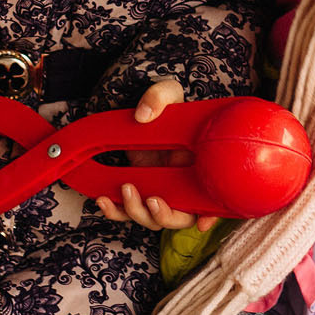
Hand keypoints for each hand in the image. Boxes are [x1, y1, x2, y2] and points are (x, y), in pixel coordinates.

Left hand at [93, 78, 217, 232]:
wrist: (145, 110)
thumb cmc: (166, 103)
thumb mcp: (167, 92)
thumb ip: (158, 97)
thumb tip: (142, 116)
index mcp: (199, 165)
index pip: (211, 198)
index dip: (211, 215)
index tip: (202, 222)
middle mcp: (181, 183)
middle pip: (180, 217)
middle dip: (165, 216)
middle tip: (152, 200)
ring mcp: (158, 188)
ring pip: (152, 218)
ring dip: (137, 212)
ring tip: (124, 190)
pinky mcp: (137, 187)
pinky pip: (126, 210)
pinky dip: (115, 211)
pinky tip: (103, 200)